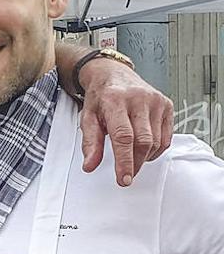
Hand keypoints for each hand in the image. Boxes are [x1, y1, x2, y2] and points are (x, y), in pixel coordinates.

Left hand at [78, 59, 172, 186]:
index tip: (124, 179)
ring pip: (156, 141)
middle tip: (126, 174)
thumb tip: (90, 165)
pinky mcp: (167, 104)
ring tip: (132, 159)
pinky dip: (156, 149)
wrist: (113, 74)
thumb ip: (90, 143)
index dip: (124, 161)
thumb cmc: (100, 97)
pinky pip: (166, 136)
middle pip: (143, 141)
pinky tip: (144, 150)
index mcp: (115, 100)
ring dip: (144, 157)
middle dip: (135, 163)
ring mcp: (156, 100)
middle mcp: (138, 98)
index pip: (123, 137)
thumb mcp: (87, 117)